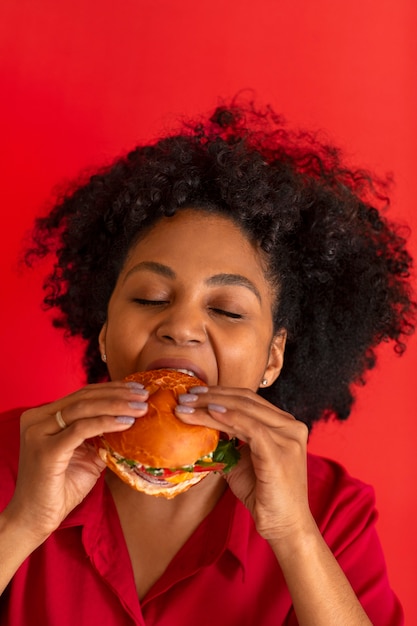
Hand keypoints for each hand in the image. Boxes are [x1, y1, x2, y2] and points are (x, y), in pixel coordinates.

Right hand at [5, 381, 147, 542]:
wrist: (35, 518)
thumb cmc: (61, 488)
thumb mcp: (86, 455)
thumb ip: (101, 435)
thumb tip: (132, 420)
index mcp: (44, 416)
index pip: (82, 394)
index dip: (111, 389)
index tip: (137, 389)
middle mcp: (37, 419)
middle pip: (84, 397)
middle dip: (118, 394)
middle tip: (144, 395)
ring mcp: (38, 433)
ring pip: (83, 409)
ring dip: (116, 406)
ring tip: (140, 408)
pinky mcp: (45, 450)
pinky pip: (80, 429)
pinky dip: (105, 423)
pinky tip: (125, 424)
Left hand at [176, 386, 310, 542]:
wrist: (285, 526)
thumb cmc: (264, 495)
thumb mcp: (242, 462)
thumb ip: (229, 442)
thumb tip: (199, 427)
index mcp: (285, 424)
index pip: (248, 400)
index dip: (220, 393)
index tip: (193, 393)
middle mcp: (291, 426)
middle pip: (246, 400)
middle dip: (211, 396)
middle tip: (185, 396)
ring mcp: (288, 437)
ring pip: (244, 411)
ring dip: (211, 406)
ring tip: (186, 406)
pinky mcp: (280, 452)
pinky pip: (251, 428)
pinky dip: (229, 418)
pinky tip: (209, 413)